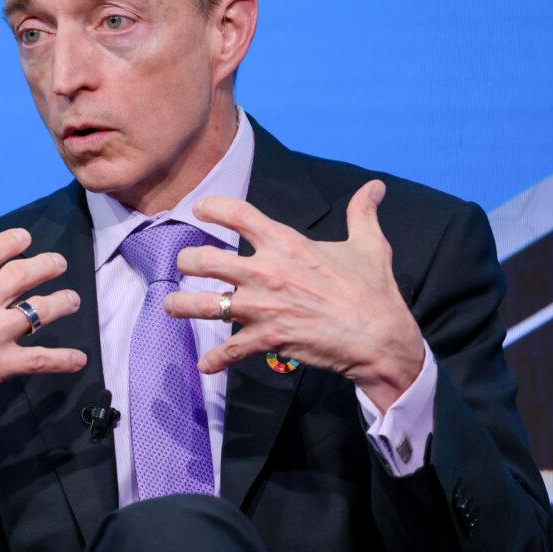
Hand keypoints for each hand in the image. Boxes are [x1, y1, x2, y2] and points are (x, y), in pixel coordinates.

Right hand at [0, 229, 85, 488]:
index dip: (10, 242)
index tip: (25, 238)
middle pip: (21, 274)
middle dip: (46, 264)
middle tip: (58, 263)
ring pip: (38, 311)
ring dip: (61, 302)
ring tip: (72, 299)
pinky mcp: (0, 365)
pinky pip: (40, 359)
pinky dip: (63, 359)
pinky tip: (79, 359)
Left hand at [166, 180, 424, 411]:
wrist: (381, 339)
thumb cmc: (373, 291)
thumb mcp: (369, 245)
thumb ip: (363, 213)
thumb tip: (376, 186)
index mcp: (286, 243)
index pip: (237, 213)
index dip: (211, 207)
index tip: (200, 209)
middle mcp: (267, 272)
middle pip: (205, 259)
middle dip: (186, 260)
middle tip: (184, 264)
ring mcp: (264, 307)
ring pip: (206, 305)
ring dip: (182, 306)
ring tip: (172, 306)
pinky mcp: (268, 339)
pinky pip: (231, 350)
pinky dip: (214, 360)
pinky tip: (205, 365)